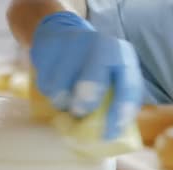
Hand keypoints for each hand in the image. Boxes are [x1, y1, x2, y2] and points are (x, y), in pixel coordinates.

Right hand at [31, 11, 142, 138]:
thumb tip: (110, 132)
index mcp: (122, 55)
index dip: (119, 112)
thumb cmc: (94, 64)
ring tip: (66, 101)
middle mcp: (100, 45)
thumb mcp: (112, 74)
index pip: (127, 85)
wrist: (64, 33)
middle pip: (92, 81)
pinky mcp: (49, 47)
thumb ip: (113, 97)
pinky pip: (45, 81)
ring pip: (61, 85)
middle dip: (86, 103)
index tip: (109, 133)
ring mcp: (72, 44)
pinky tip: (54, 86)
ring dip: (62, 101)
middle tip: (80, 113)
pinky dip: (48, 92)